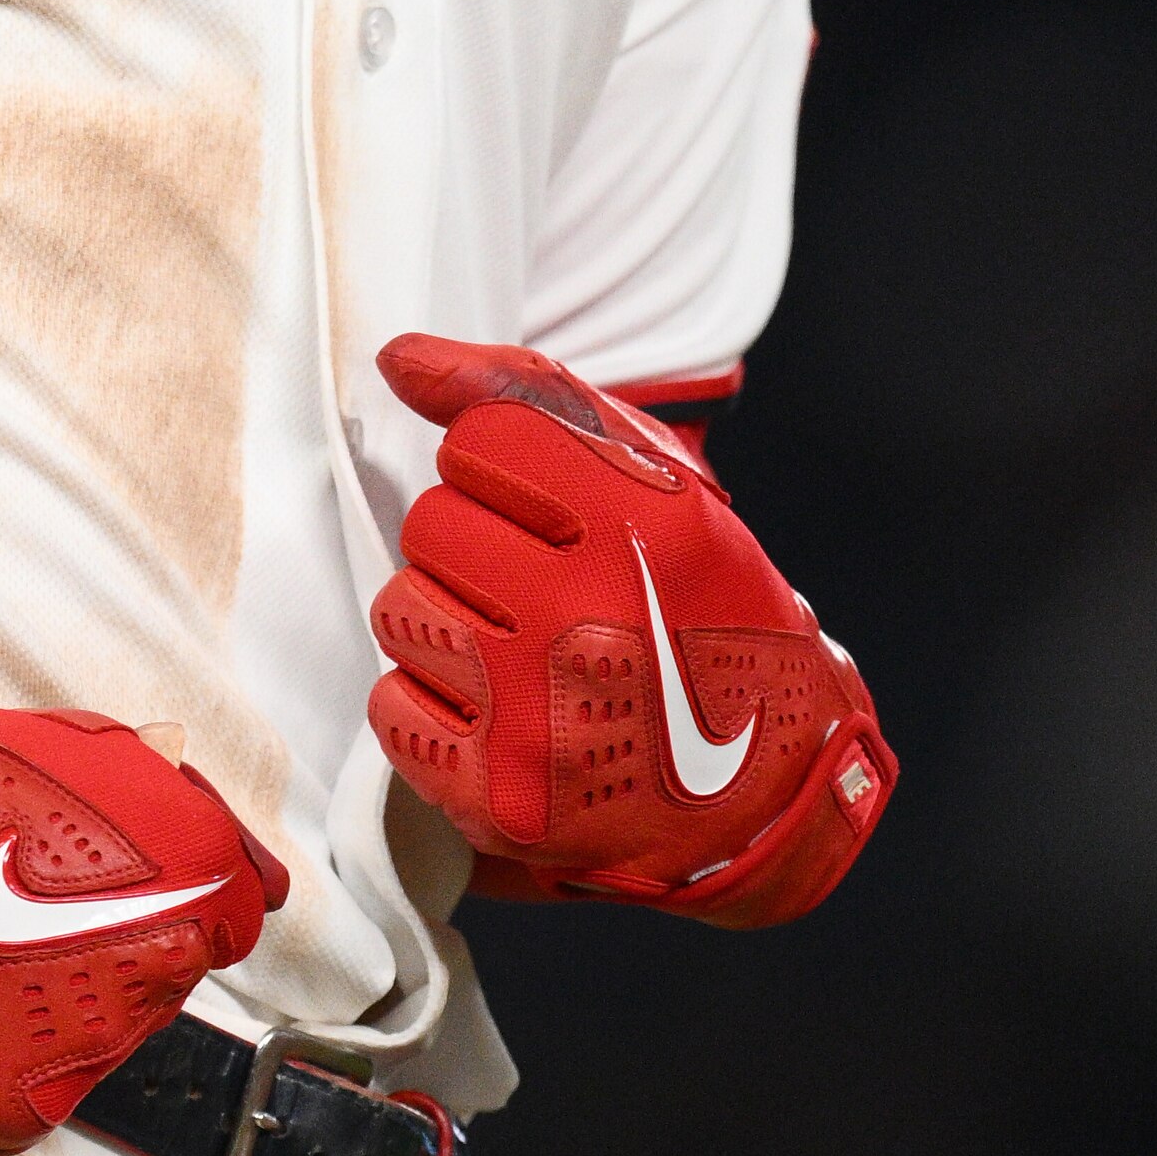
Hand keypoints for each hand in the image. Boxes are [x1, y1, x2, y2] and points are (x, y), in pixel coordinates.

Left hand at [363, 332, 889, 926]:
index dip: (505, 468)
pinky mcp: (500, 795)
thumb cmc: (701, 609)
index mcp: (643, 526)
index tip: (552, 512)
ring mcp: (541, 714)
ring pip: (401, 608)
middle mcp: (592, 617)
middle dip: (472, 544)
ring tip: (515, 646)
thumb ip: (527, 396)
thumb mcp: (660, 482)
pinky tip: (496, 710)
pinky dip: (429, 706)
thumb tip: (398, 359)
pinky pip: (392, 707)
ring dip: (442, 621)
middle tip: (536, 584)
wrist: (764, 783)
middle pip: (431, 523)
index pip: (482, 438)